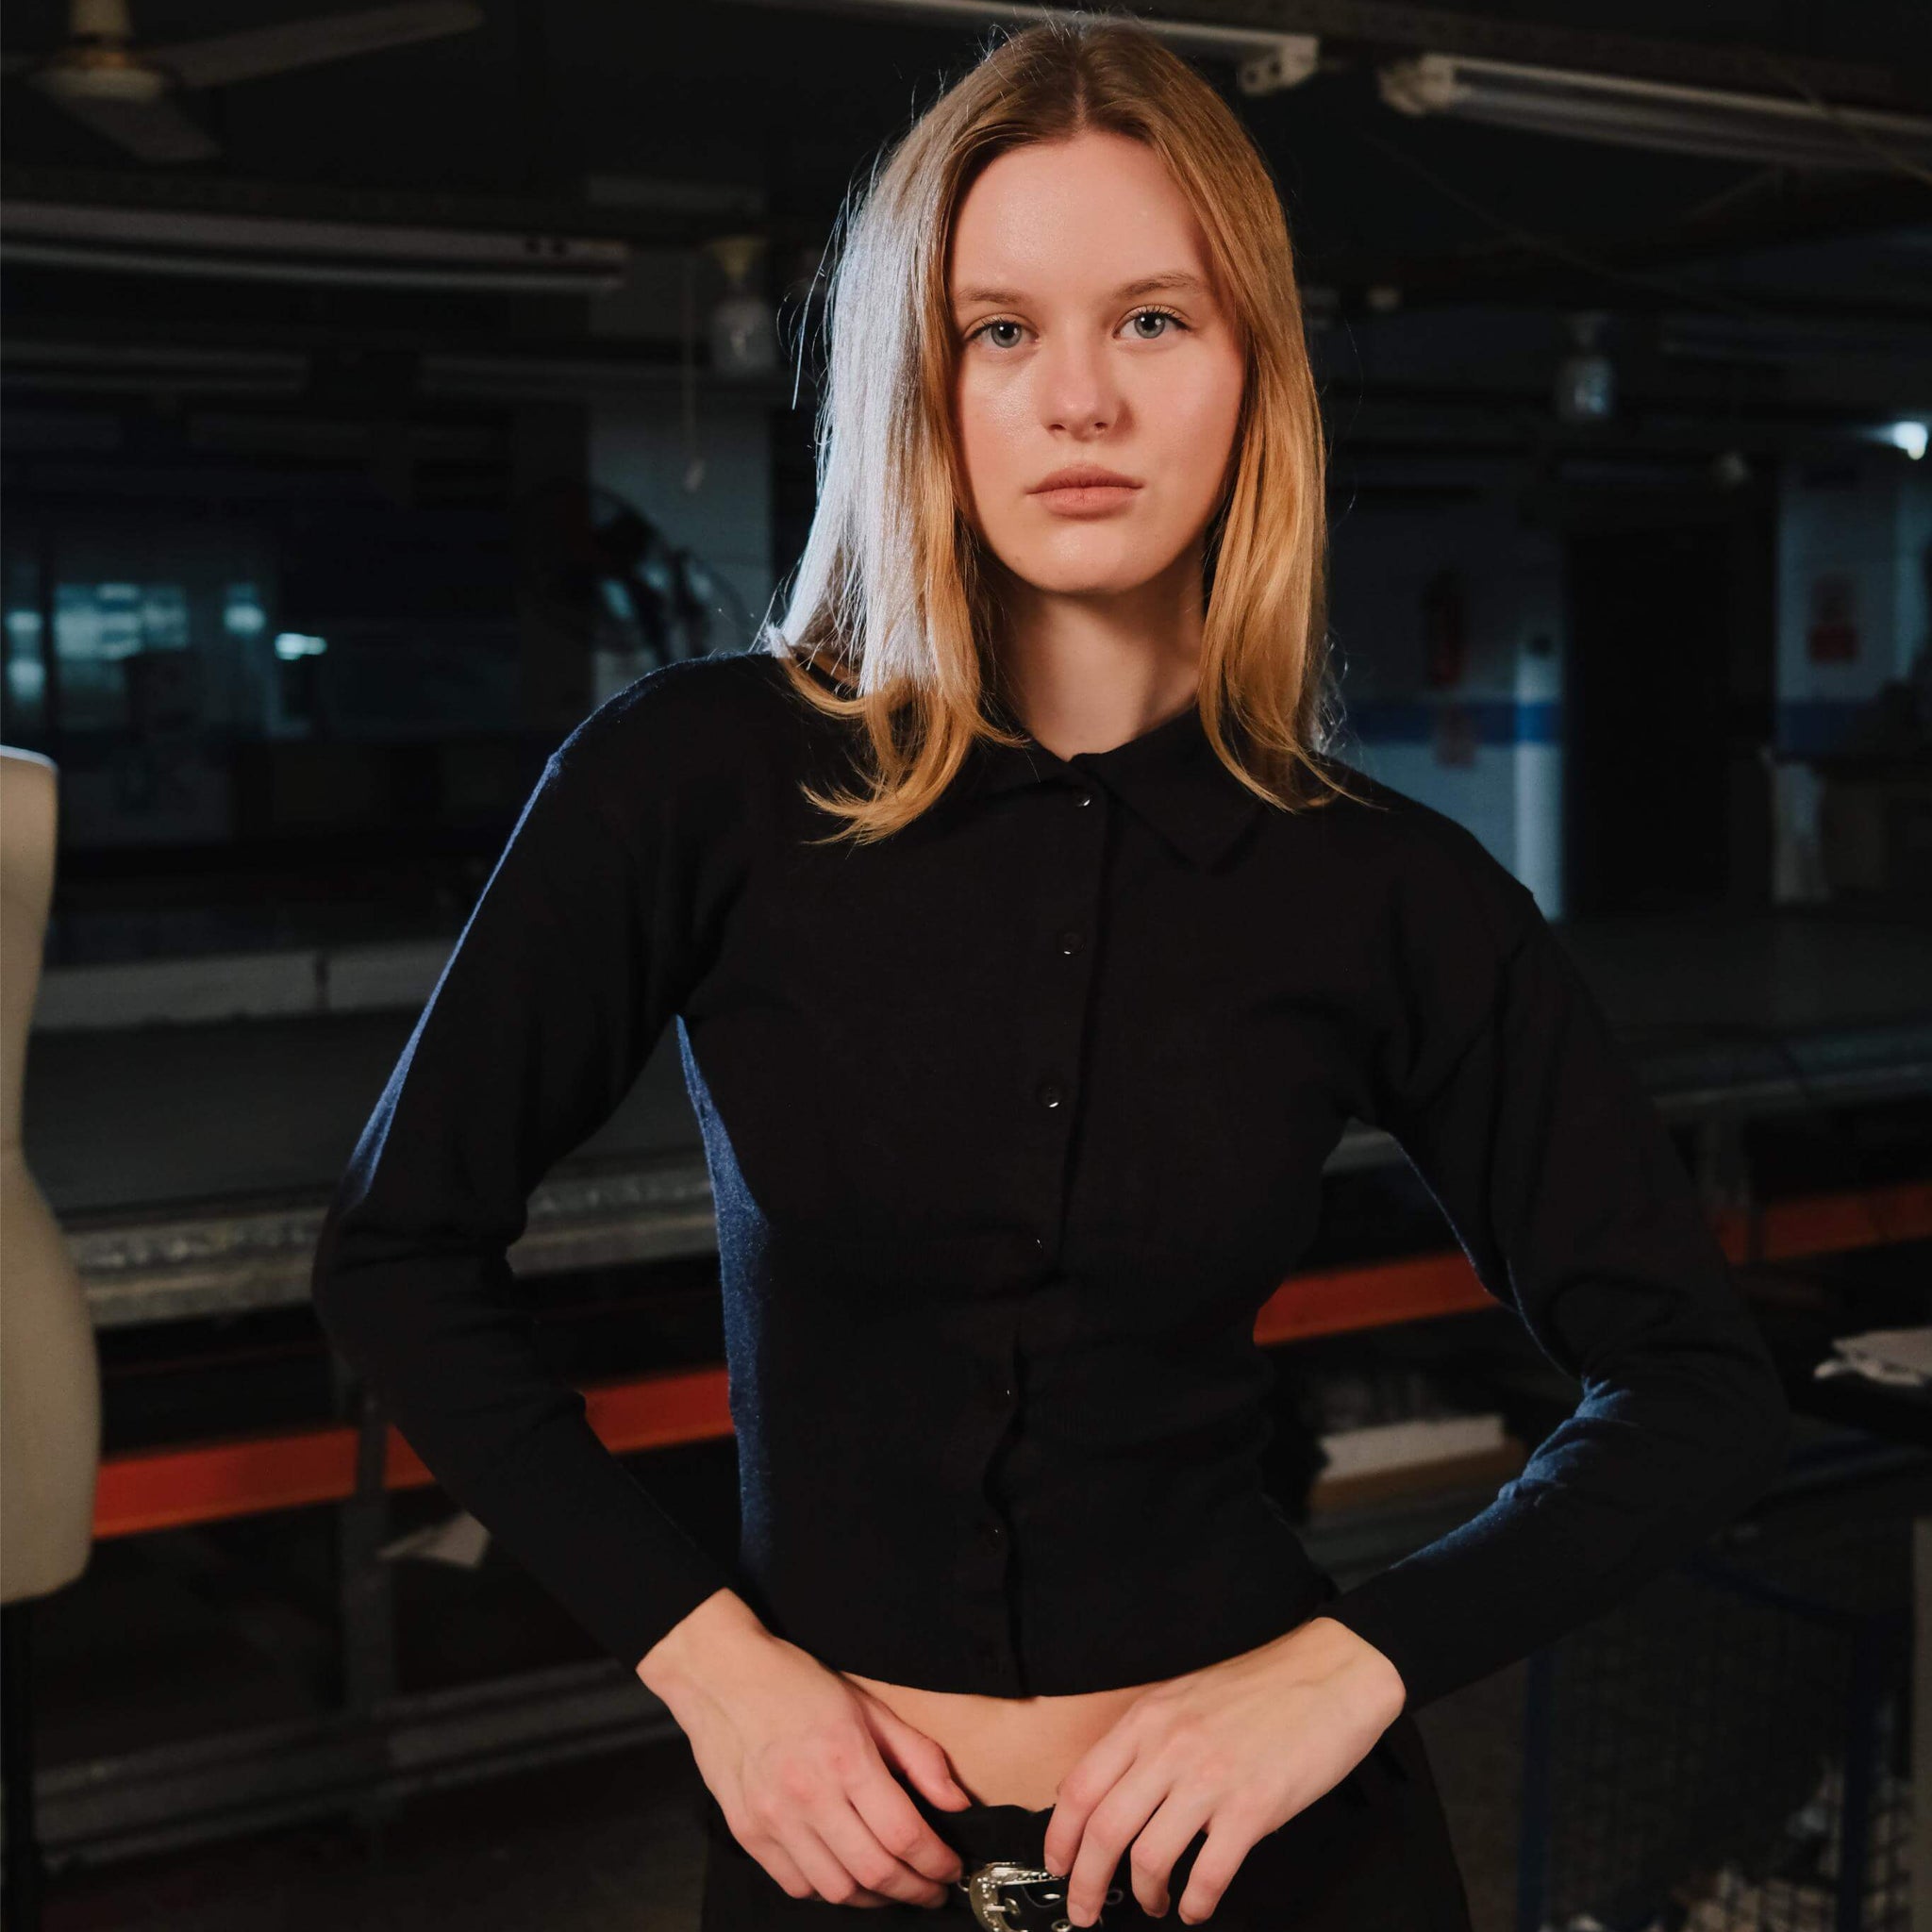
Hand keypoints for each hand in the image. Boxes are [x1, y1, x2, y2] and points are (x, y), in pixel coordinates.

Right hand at [640, 1592, 974, 1908]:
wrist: (722, 1677)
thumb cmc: (797, 1685)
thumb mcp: (869, 1706)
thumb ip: (919, 1756)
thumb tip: (956, 1804)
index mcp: (846, 1757)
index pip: (904, 1834)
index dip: (936, 1862)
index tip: (950, 1868)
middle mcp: (809, 1794)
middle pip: (875, 1872)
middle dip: (915, 1890)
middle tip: (931, 1888)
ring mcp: (774, 1819)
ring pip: (837, 1890)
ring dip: (875, 1897)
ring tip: (893, 1885)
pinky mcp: (748, 1833)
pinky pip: (797, 1886)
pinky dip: (828, 1891)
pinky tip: (845, 1874)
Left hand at [1039, 1615, 1406, 1924]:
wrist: (1330, 1672)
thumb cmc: (1261, 1686)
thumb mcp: (1184, 1697)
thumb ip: (1144, 1738)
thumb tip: (1104, 1786)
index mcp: (1148, 1720)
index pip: (1080, 1786)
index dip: (1059, 1837)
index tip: (1058, 1866)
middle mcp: (1171, 1747)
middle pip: (1104, 1829)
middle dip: (1086, 1882)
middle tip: (1085, 1910)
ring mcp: (1212, 1778)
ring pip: (1149, 1856)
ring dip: (1144, 1894)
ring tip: (1154, 1903)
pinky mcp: (1255, 1806)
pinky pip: (1210, 1872)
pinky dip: (1197, 1902)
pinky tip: (1197, 1906)